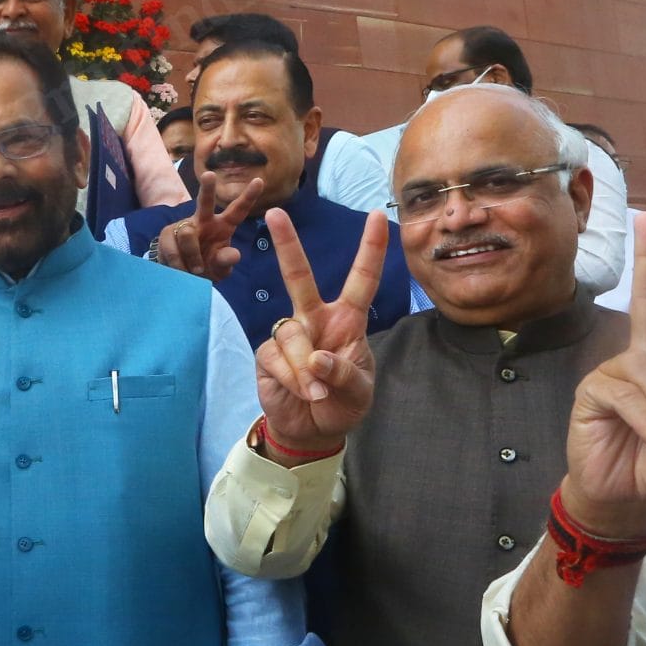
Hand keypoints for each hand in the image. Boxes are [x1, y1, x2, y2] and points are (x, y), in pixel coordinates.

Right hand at [154, 171, 263, 279]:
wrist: (180, 275)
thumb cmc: (206, 267)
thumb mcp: (219, 269)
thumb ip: (226, 262)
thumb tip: (233, 254)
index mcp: (223, 226)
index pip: (238, 210)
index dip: (249, 196)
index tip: (260, 181)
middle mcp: (204, 221)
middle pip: (205, 202)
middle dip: (207, 188)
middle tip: (209, 175)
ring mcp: (184, 226)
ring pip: (187, 234)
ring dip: (192, 256)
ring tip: (195, 271)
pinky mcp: (168, 234)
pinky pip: (173, 248)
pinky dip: (178, 264)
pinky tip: (180, 270)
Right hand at [254, 207, 388, 453]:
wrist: (313, 431)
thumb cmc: (343, 404)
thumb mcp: (360, 393)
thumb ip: (345, 374)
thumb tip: (317, 358)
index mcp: (347, 320)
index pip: (361, 280)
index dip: (370, 249)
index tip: (377, 216)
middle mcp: (315, 319)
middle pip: (299, 276)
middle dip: (287, 245)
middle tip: (275, 214)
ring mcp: (289, 335)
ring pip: (291, 333)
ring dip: (305, 367)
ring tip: (317, 391)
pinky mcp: (268, 355)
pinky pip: (276, 357)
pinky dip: (293, 378)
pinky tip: (302, 392)